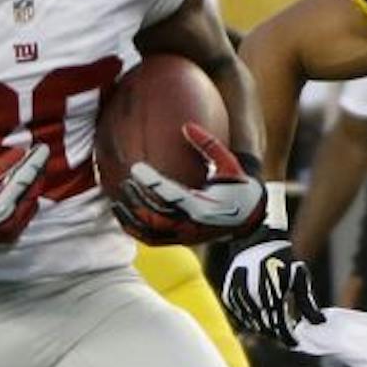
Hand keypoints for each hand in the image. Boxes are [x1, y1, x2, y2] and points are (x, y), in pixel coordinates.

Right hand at [0, 141, 47, 257]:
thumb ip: (0, 166)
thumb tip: (20, 153)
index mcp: (1, 204)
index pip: (26, 178)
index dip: (36, 161)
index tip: (43, 149)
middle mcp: (10, 220)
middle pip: (33, 193)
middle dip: (35, 175)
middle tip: (34, 160)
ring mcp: (12, 231)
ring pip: (32, 205)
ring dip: (31, 189)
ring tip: (25, 176)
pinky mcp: (10, 236)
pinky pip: (26, 216)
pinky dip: (26, 202)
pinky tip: (18, 193)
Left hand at [115, 123, 266, 245]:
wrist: (249, 217)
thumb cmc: (238, 186)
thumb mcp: (229, 163)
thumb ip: (208, 144)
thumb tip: (186, 125)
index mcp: (204, 206)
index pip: (173, 195)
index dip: (152, 183)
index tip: (135, 168)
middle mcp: (193, 225)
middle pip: (157, 217)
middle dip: (139, 200)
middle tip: (126, 182)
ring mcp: (185, 236)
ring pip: (151, 233)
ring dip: (132, 219)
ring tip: (117, 202)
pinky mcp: (180, 242)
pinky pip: (151, 241)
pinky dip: (134, 231)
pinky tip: (122, 217)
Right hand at [222, 232, 322, 347]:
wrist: (256, 241)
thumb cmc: (283, 258)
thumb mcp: (298, 277)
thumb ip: (307, 302)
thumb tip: (318, 323)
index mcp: (272, 292)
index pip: (279, 325)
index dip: (288, 337)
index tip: (295, 342)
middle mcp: (252, 296)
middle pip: (266, 327)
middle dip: (277, 332)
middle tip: (287, 334)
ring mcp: (238, 296)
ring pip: (252, 323)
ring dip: (264, 327)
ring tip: (275, 323)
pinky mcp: (229, 296)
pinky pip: (241, 316)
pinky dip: (251, 319)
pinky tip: (262, 315)